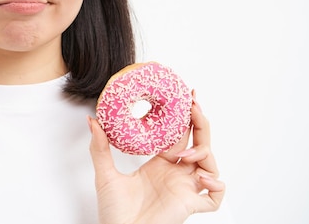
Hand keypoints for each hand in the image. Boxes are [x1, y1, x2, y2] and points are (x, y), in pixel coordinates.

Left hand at [88, 93, 224, 223]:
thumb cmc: (113, 211)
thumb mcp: (105, 174)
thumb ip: (100, 147)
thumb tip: (93, 121)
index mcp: (160, 164)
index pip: (179, 135)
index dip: (184, 117)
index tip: (186, 96)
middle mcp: (175, 175)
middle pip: (199, 143)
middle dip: (200, 123)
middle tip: (194, 103)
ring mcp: (184, 190)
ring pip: (209, 165)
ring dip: (203, 153)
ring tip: (185, 153)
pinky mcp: (189, 206)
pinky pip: (214, 197)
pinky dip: (215, 185)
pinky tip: (201, 177)